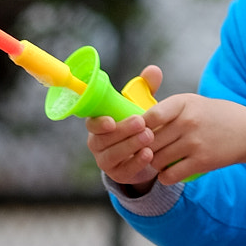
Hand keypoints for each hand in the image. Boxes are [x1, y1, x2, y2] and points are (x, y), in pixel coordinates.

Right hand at [85, 65, 161, 189]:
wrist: (147, 151)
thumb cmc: (139, 123)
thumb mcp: (142, 105)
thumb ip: (146, 88)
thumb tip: (153, 70)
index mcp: (99, 123)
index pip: (91, 123)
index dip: (98, 123)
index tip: (111, 121)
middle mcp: (97, 142)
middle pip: (103, 139)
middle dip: (122, 131)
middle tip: (141, 123)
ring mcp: (105, 160)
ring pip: (113, 154)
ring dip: (130, 145)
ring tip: (149, 136)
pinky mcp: (118, 174)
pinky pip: (124, 170)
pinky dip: (136, 162)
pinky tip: (149, 154)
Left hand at [145, 92, 245, 184]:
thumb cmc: (216, 116)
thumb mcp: (192, 102)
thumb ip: (167, 110)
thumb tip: (137, 124)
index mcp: (183, 103)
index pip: (150, 116)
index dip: (138, 128)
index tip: (138, 134)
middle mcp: (188, 121)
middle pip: (149, 141)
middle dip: (143, 149)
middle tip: (144, 152)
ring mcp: (194, 142)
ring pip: (157, 159)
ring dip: (153, 163)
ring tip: (158, 161)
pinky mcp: (201, 162)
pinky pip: (170, 175)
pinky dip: (164, 177)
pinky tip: (168, 173)